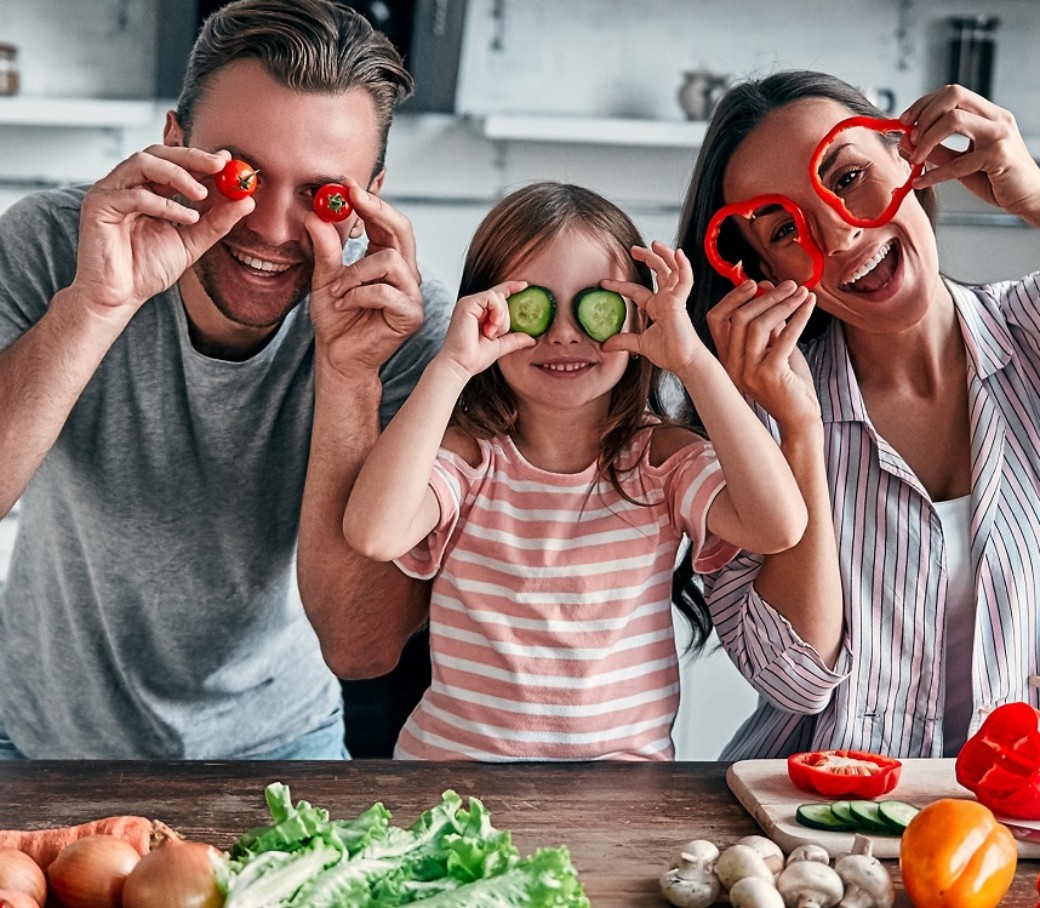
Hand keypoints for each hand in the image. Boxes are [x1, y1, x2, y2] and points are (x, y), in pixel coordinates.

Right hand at [71, 145, 251, 319]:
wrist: (120, 296)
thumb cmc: (147, 269)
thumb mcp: (192, 241)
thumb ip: (216, 222)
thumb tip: (247, 201)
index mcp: (147, 189)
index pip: (173, 163)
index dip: (201, 159)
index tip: (228, 161)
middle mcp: (126, 185)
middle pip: (158, 153)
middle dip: (192, 157)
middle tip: (220, 165)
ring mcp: (110, 192)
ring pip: (143, 163)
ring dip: (178, 175)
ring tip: (203, 195)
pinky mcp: (98, 205)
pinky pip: (133, 195)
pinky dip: (164, 204)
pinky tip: (187, 217)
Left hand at [307, 182, 423, 375]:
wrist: (338, 357)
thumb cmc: (336, 319)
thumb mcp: (324, 277)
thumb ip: (325, 248)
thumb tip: (315, 215)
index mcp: (388, 259)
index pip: (387, 222)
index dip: (371, 201)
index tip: (347, 184)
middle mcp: (406, 273)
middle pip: (402, 230)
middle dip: (376, 211)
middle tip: (351, 198)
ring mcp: (412, 294)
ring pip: (390, 261)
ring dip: (356, 272)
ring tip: (337, 290)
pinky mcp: (411, 315)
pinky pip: (386, 292)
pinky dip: (359, 294)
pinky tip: (345, 304)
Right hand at [438, 281, 535, 378]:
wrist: (460, 365)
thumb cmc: (475, 357)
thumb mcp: (500, 346)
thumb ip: (515, 339)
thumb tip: (532, 339)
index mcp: (479, 312)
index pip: (498, 294)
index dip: (511, 287)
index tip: (525, 285)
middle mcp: (473, 305)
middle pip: (502, 298)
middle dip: (504, 319)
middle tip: (493, 335)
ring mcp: (469, 302)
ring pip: (498, 297)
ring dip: (501, 318)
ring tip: (490, 333)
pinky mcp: (467, 303)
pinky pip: (491, 297)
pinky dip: (496, 312)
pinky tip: (490, 327)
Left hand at [600, 241, 702, 372]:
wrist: (684, 362)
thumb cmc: (669, 353)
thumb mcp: (639, 344)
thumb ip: (623, 341)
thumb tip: (604, 345)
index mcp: (656, 307)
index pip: (636, 291)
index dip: (620, 285)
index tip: (604, 282)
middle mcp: (666, 300)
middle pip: (658, 272)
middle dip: (647, 258)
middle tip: (633, 249)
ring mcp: (674, 299)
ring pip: (671, 270)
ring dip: (664, 255)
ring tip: (653, 243)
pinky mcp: (681, 302)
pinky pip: (685, 280)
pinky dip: (684, 266)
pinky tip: (678, 253)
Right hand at [706, 279, 820, 429]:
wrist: (799, 418)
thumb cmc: (788, 383)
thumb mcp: (774, 348)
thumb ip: (769, 323)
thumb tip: (768, 287)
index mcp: (727, 358)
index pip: (716, 320)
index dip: (733, 297)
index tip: (755, 283)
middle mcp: (732, 366)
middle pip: (740, 318)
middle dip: (767, 296)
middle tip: (790, 284)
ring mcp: (748, 372)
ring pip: (758, 325)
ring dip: (783, 304)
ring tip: (801, 293)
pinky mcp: (770, 375)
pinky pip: (783, 338)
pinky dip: (799, 317)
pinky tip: (809, 306)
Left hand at [900, 85, 1039, 225]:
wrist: (1028, 197)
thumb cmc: (996, 179)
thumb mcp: (960, 163)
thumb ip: (937, 151)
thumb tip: (906, 144)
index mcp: (988, 114)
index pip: (952, 93)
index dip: (923, 104)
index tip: (904, 121)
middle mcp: (995, 118)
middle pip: (953, 96)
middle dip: (923, 115)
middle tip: (910, 139)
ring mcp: (999, 134)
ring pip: (954, 119)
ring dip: (926, 140)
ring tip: (915, 159)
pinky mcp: (998, 156)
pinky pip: (957, 162)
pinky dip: (934, 174)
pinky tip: (920, 182)